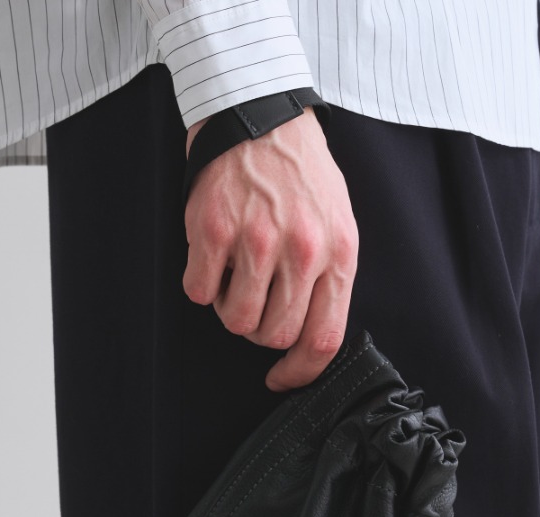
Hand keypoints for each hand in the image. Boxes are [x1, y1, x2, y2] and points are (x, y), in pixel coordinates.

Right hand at [182, 106, 358, 391]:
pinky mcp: (214, 231)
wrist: (259, 116)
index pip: (323, 339)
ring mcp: (256, 240)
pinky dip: (201, 284)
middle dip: (260, 331)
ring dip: (230, 309)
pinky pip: (200, 293)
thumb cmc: (300, 175)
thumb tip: (310, 337)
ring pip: (236, 321)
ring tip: (235, 275)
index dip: (299, 372)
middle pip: (275, 336)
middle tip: (255, 302)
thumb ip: (329, 279)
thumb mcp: (337, 224)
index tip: (280, 378)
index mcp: (339, 254)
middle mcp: (302, 251)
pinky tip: (212, 257)